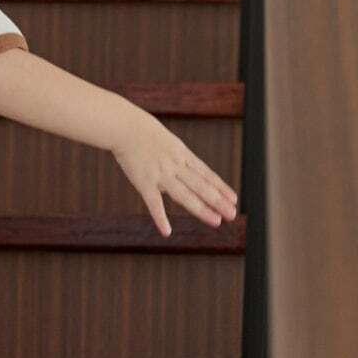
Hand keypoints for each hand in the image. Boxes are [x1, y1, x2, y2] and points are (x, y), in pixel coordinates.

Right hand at [112, 109, 237, 236]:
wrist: (124, 126)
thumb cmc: (143, 133)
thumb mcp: (166, 143)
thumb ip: (173, 162)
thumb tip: (174, 182)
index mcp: (182, 155)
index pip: (206, 174)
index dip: (221, 187)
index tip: (233, 199)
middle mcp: (175, 166)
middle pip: (201, 186)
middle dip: (218, 201)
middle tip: (232, 215)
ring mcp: (160, 174)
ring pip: (184, 195)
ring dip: (201, 209)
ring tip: (215, 221)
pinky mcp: (143, 182)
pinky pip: (153, 203)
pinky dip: (160, 218)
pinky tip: (167, 231)